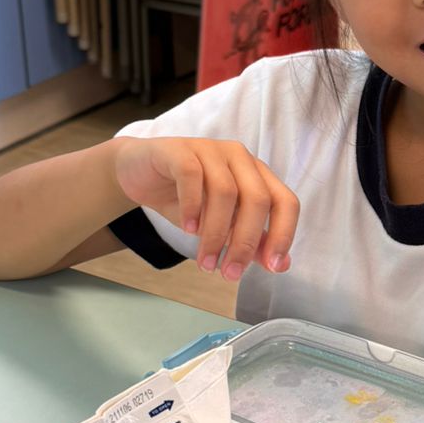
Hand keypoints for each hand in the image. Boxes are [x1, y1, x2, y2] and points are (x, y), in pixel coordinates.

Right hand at [114, 138, 299, 279]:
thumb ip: (251, 241)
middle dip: (245, 242)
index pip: (285, 201)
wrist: (137, 173)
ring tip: (206, 261)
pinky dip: (192, 207)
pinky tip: (188, 229)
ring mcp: (210, 150)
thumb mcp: (222, 224)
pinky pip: (191, 176)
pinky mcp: (179, 150)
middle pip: (257, 199)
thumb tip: (280, 265)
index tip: (272, 267)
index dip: (283, 234)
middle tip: (229, 273)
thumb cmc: (186, 199)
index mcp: (256, 173)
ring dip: (215, 234)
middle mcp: (239, 157)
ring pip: (225, 192)